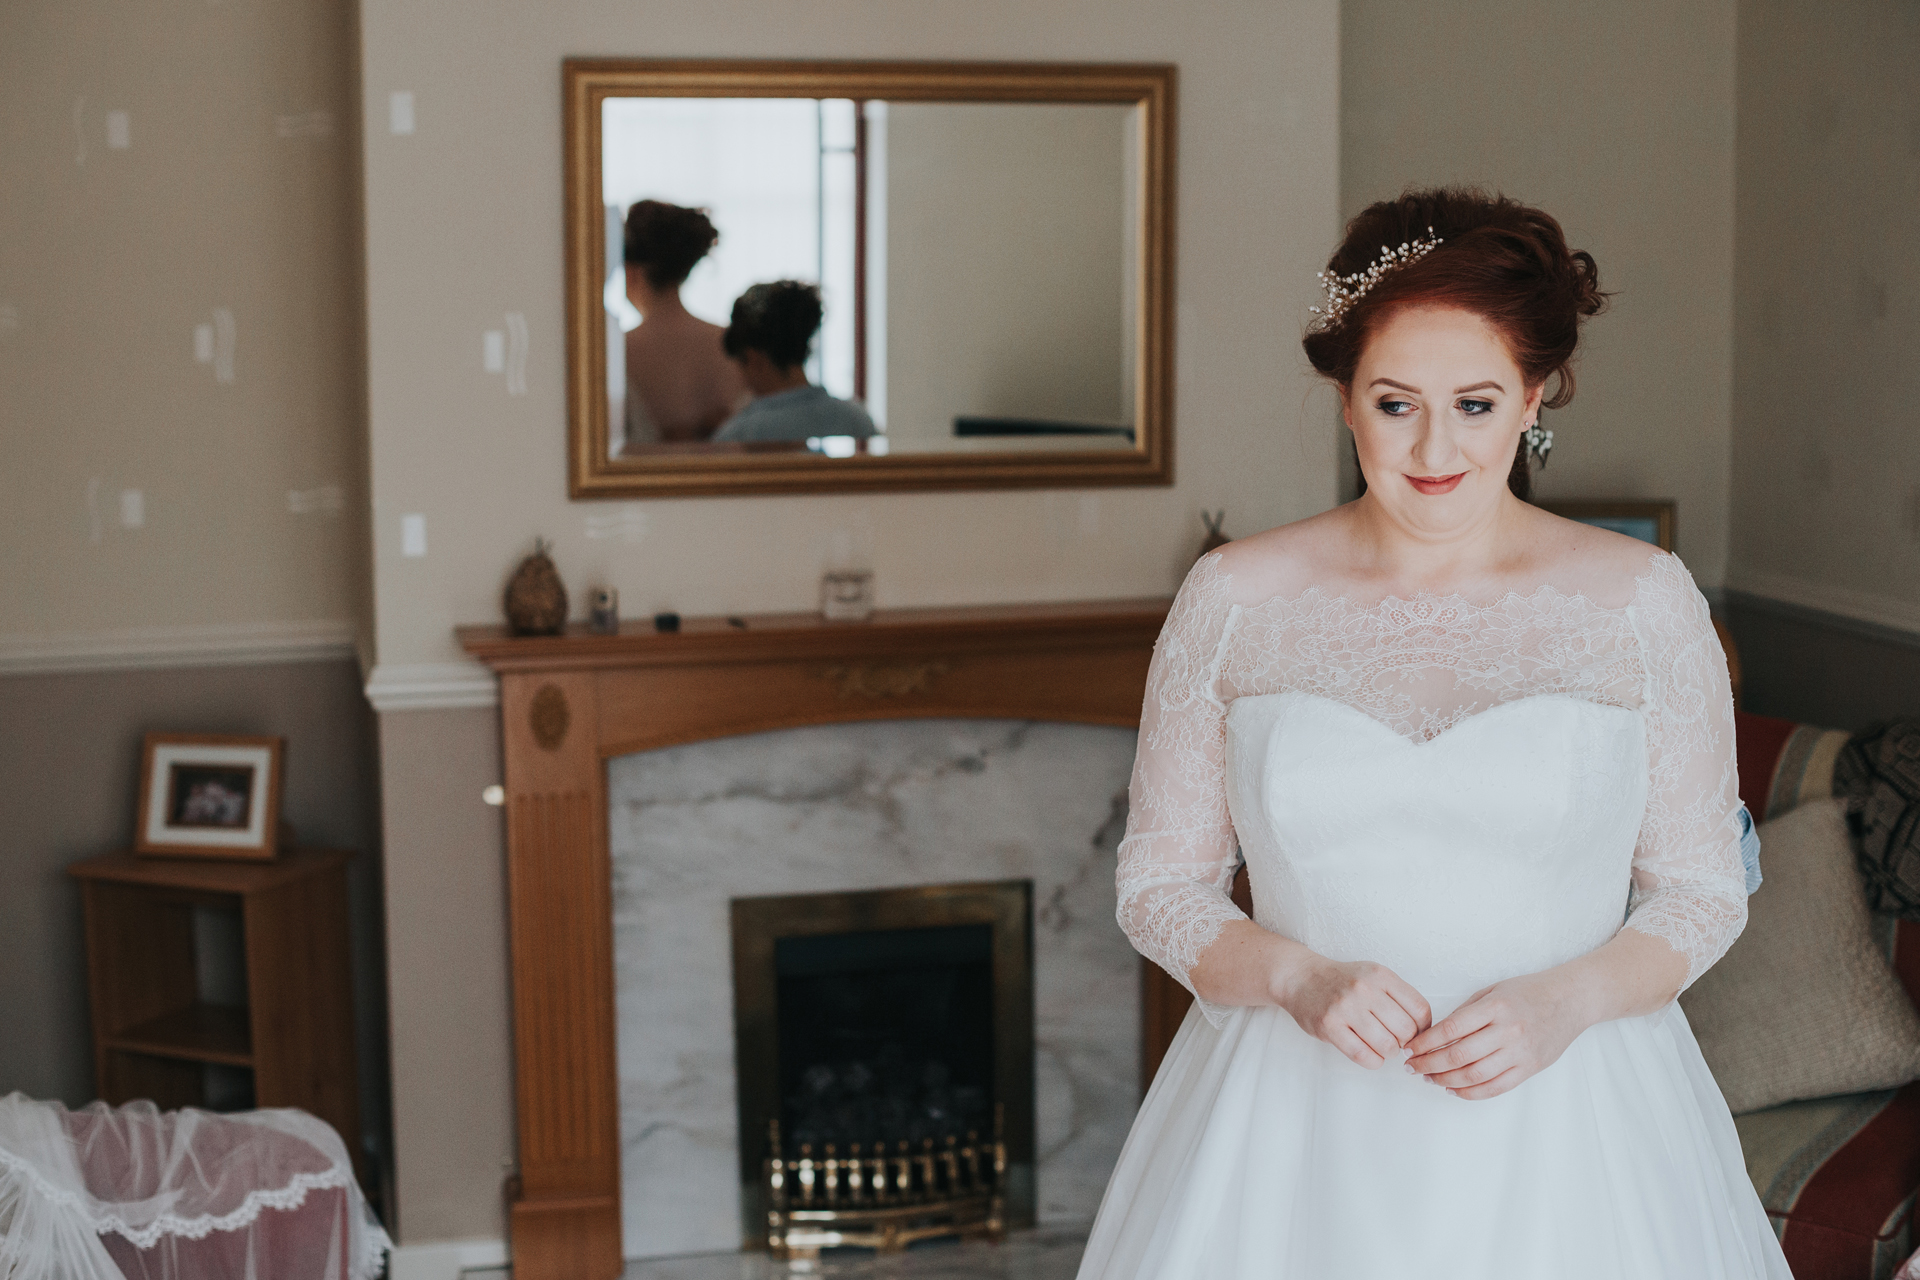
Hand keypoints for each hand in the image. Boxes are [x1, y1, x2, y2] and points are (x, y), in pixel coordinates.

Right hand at [1276, 957, 1431, 1068]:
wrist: (1300, 978)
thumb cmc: (1342, 981)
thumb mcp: (1373, 976)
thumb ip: (1397, 997)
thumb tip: (1423, 1031)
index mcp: (1381, 975)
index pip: (1420, 1009)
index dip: (1424, 1028)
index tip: (1415, 1034)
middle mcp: (1365, 989)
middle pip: (1406, 1031)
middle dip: (1405, 1043)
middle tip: (1394, 1041)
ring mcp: (1346, 1008)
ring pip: (1387, 1046)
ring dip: (1388, 1053)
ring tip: (1379, 1045)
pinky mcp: (1329, 1027)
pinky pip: (1363, 1056)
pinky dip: (1373, 1061)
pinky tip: (1368, 1053)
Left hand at [1404, 971, 1590, 1099]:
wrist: (1571, 1000)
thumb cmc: (1528, 992)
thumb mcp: (1493, 991)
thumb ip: (1466, 1012)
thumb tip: (1435, 1034)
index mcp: (1495, 1007)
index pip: (1451, 1029)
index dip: (1425, 1043)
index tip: (1409, 1049)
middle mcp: (1508, 1031)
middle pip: (1459, 1056)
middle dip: (1429, 1064)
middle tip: (1412, 1067)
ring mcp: (1521, 1052)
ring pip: (1475, 1075)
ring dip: (1446, 1080)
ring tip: (1429, 1078)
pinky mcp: (1530, 1068)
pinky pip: (1496, 1088)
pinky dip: (1471, 1093)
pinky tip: (1454, 1089)